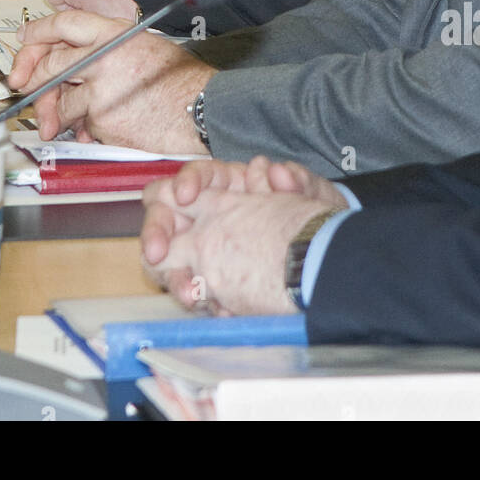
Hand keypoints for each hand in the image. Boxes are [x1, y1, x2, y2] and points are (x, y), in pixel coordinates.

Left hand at [8, 10, 213, 153]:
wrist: (201, 109)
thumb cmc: (179, 79)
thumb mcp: (142, 44)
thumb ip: (105, 49)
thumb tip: (70, 63)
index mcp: (114, 33)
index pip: (64, 24)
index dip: (38, 32)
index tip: (24, 40)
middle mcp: (103, 58)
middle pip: (51, 64)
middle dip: (35, 80)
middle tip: (28, 88)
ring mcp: (101, 91)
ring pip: (61, 101)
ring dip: (62, 113)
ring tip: (79, 116)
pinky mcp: (102, 120)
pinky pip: (81, 125)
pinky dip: (87, 130)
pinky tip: (106, 126)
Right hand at [140, 163, 346, 315]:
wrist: (323, 259)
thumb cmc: (312, 219)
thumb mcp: (311, 195)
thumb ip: (298, 181)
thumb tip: (278, 172)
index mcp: (227, 186)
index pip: (196, 177)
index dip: (187, 183)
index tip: (186, 196)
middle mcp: (207, 215)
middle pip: (164, 214)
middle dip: (156, 231)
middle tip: (156, 252)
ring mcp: (205, 250)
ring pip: (167, 258)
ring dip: (172, 274)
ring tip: (188, 292)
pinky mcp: (210, 282)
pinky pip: (190, 288)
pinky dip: (196, 297)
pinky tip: (212, 307)